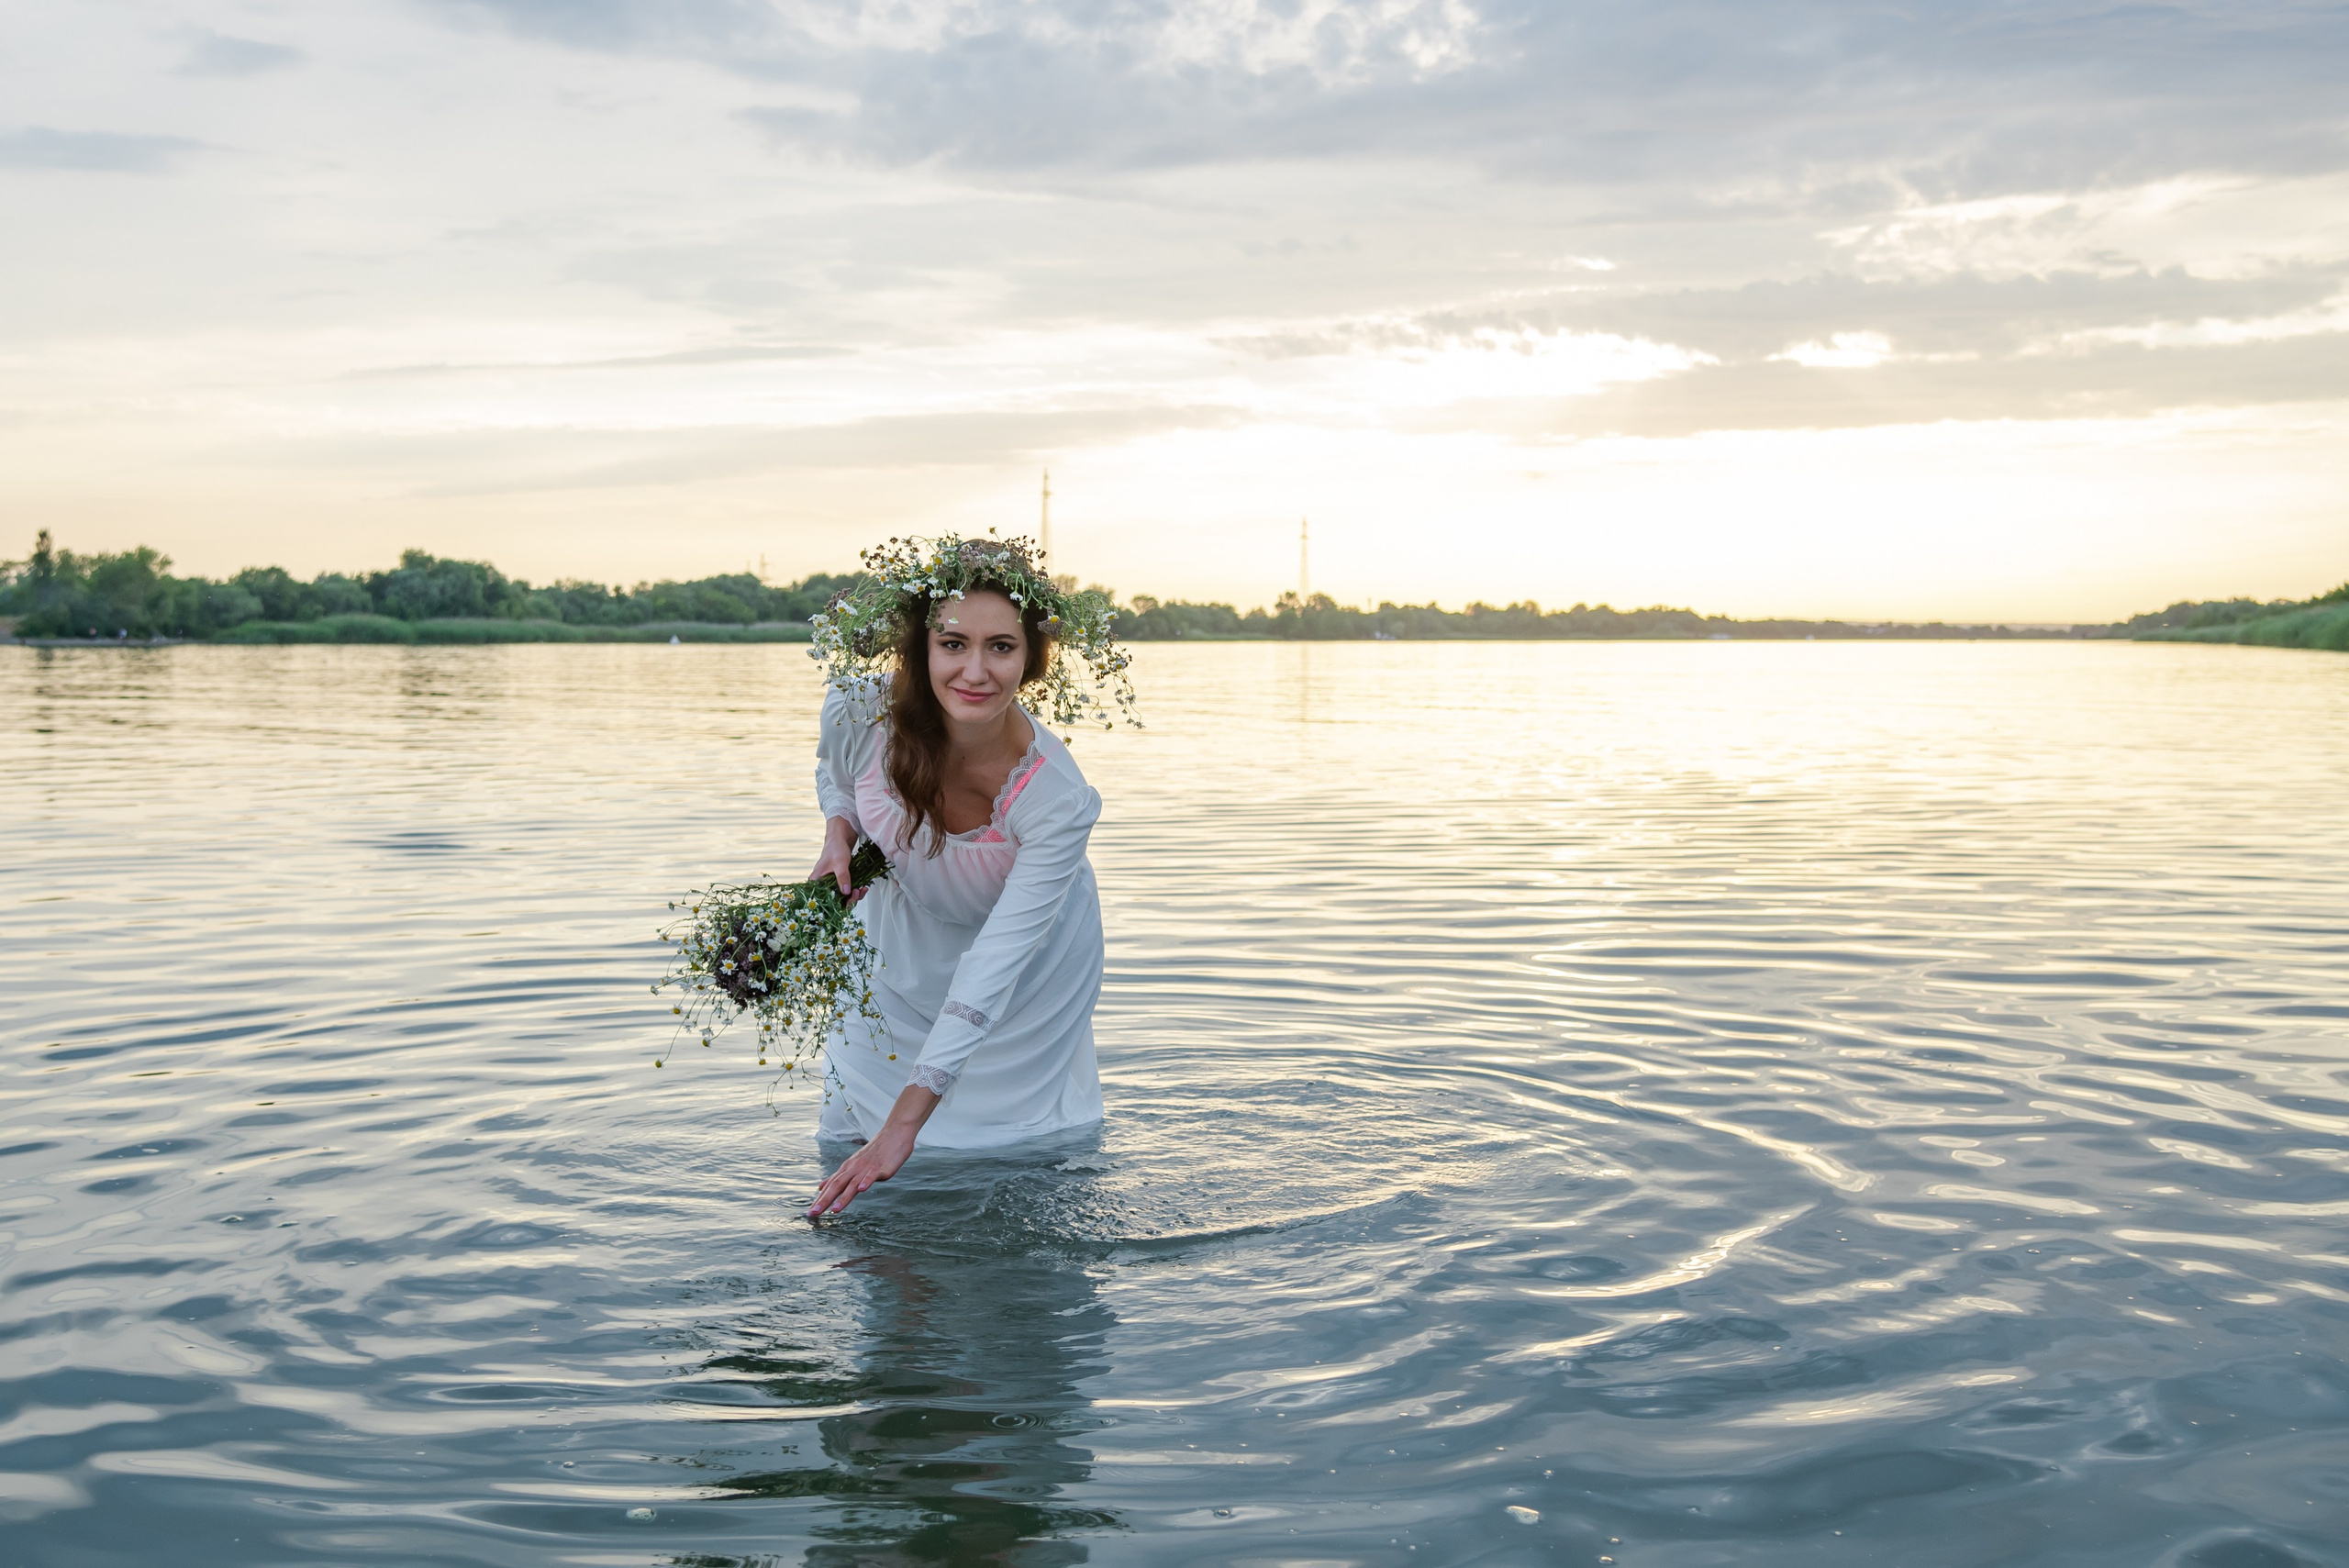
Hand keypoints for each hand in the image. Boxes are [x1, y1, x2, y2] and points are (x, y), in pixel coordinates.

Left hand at [807, 1083, 940, 1217]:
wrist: (894, 1134)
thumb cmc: (875, 1152)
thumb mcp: (854, 1164)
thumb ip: (839, 1177)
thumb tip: (821, 1187)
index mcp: (847, 1169)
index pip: (831, 1186)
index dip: (820, 1199)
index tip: (811, 1212)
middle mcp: (854, 1168)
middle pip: (837, 1185)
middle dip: (825, 1200)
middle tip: (814, 1213)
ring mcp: (867, 1168)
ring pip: (852, 1183)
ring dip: (843, 1197)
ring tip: (835, 1209)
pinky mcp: (880, 1168)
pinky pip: (872, 1175)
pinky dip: (866, 1182)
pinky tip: (862, 1189)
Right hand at [809, 815, 862, 901]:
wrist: (841, 839)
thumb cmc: (835, 848)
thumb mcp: (839, 863)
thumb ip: (842, 877)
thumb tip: (846, 891)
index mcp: (817, 882)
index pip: (823, 899)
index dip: (835, 904)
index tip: (848, 899)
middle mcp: (823, 885)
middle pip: (835, 900)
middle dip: (848, 900)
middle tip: (857, 892)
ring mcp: (832, 884)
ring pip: (843, 897)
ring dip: (854, 896)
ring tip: (862, 889)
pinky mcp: (840, 882)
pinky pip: (848, 891)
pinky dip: (856, 891)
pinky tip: (863, 887)